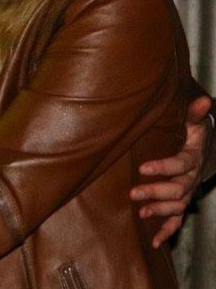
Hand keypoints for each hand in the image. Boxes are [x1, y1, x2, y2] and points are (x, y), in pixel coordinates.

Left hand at [130, 95, 211, 246]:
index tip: (144, 167)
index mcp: (194, 157)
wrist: (207, 148)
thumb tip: (205, 99)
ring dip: (160, 211)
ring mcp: (189, 192)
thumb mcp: (195, 121)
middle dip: (155, 192)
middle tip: (133, 193)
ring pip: (178, 206)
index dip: (163, 167)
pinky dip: (167, 232)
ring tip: (141, 212)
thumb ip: (194, 113)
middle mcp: (193, 178)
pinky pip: (178, 220)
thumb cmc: (195, 131)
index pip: (180, 165)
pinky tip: (154, 242)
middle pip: (177, 189)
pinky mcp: (183, 201)